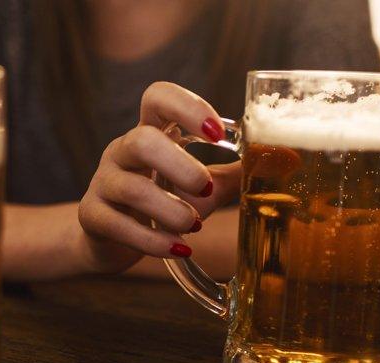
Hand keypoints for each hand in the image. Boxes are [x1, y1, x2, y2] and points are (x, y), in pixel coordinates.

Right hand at [76, 82, 239, 272]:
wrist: (108, 240)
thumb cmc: (158, 203)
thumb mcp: (194, 185)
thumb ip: (231, 174)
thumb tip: (287, 162)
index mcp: (149, 133)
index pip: (158, 97)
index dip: (187, 107)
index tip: (218, 132)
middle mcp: (121, 152)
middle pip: (141, 140)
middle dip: (178, 164)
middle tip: (205, 188)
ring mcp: (102, 183)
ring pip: (130, 187)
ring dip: (169, 209)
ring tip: (193, 226)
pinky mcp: (92, 216)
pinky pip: (117, 225)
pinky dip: (152, 240)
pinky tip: (177, 248)